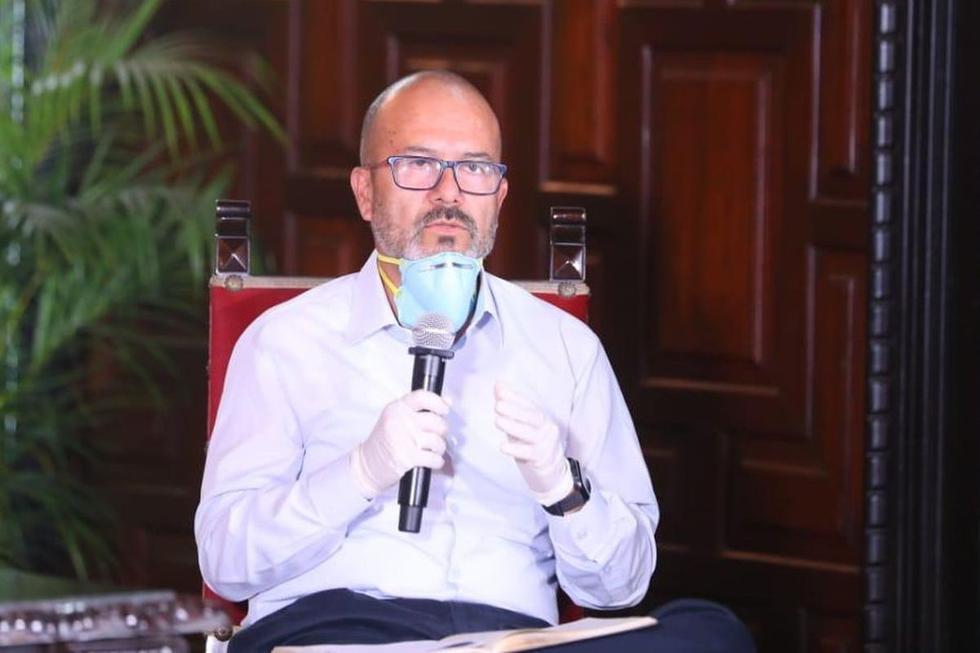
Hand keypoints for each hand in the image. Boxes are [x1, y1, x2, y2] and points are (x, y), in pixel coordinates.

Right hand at [350, 390, 449, 498]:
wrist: (367, 465)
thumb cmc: (384, 442)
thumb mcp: (396, 418)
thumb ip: (418, 409)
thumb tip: (447, 401)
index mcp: (396, 408)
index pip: (422, 397)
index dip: (438, 402)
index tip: (445, 409)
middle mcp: (399, 420)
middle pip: (435, 421)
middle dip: (442, 431)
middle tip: (437, 436)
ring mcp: (403, 439)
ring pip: (437, 440)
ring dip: (440, 448)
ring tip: (434, 450)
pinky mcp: (407, 457)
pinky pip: (434, 458)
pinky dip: (437, 461)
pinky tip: (433, 461)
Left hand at [495, 382, 572, 505]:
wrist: (551, 471)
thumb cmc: (532, 444)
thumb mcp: (520, 425)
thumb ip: (510, 405)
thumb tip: (498, 384)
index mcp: (540, 418)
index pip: (528, 404)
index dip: (515, 397)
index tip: (500, 391)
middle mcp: (546, 428)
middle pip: (533, 417)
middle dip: (515, 410)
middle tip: (498, 405)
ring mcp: (547, 444)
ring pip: (531, 434)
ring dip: (513, 426)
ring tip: (497, 421)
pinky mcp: (543, 459)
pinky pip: (529, 453)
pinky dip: (516, 449)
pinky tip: (502, 446)